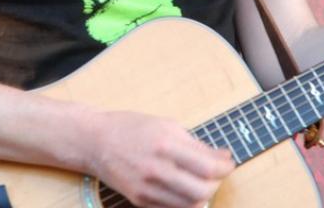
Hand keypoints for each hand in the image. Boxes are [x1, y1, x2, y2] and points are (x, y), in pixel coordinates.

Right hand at [87, 110, 234, 207]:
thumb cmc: (130, 127)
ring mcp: (148, 187)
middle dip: (217, 184)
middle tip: (217, 174)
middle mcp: (157, 167)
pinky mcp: (139, 200)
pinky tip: (186, 191)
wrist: (95, 140)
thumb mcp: (164, 124)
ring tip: (203, 183)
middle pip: (203, 189)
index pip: (207, 165)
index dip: (225, 167)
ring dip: (204, 196)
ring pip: (190, 204)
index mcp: (166, 142)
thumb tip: (220, 156)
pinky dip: (185, 203)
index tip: (229, 163)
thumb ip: (193, 142)